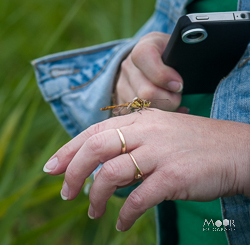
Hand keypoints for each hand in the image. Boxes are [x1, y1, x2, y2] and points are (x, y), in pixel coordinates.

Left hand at [43, 110, 249, 230]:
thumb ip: (132, 140)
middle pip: (96, 147)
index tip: (51, 167)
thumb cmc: (195, 143)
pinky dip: (126, 215)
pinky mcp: (174, 177)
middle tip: (66, 193)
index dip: (69, 149)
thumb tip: (103, 161)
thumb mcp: (160, 132)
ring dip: (96, 197)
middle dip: (73, 170)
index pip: (95, 131)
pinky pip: (138, 198)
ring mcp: (160, 153)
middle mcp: (147, 133)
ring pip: (112, 174)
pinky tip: (122, 225)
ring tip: (93, 212)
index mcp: (141, 120)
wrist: (235, 150)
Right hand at [116, 32, 182, 110]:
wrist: (150, 64)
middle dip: (168, 100)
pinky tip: (165, 111)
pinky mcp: (121, 101)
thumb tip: (180, 85)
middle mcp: (128, 67)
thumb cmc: (170, 58)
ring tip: (171, 101)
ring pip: (142, 108)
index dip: (163, 75)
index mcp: (143, 48)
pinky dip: (155, 117)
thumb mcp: (178, 51)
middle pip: (145, 92)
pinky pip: (138, 115)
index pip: (144, 57)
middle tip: (178, 96)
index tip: (179, 85)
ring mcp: (122, 85)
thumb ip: (183, 60)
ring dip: (162, 109)